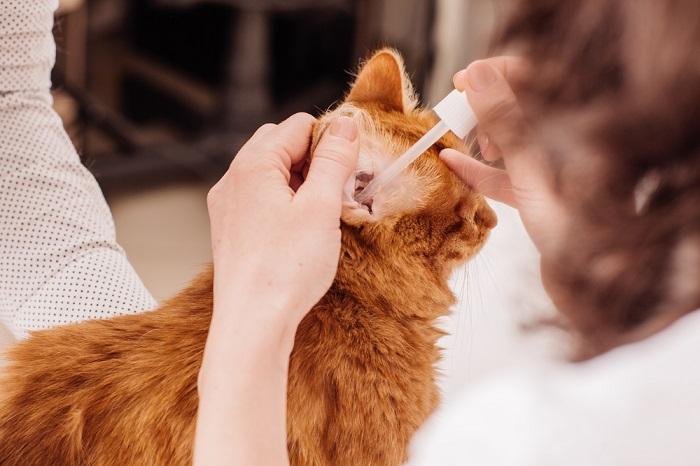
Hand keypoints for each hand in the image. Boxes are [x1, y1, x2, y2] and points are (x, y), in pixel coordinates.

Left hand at [207, 112, 358, 344]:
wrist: (252, 324)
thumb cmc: (285, 269)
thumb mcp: (321, 207)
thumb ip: (334, 159)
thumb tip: (345, 124)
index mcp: (252, 165)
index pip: (297, 126)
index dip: (329, 141)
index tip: (350, 169)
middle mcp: (232, 180)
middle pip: (281, 145)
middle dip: (314, 160)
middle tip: (338, 191)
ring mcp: (228, 206)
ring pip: (271, 174)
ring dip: (302, 183)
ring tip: (323, 215)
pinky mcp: (231, 230)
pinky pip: (261, 199)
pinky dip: (285, 203)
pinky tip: (302, 231)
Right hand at [439, 57, 566, 253]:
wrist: (588, 286)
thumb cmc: (574, 231)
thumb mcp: (532, 172)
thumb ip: (506, 122)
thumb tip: (477, 75)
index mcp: (577, 129)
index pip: (538, 77)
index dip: (498, 72)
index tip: (463, 80)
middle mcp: (567, 143)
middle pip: (520, 107)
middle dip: (486, 109)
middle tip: (460, 117)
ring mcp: (553, 169)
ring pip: (512, 137)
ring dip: (484, 138)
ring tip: (470, 148)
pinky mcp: (540, 194)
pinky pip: (506, 172)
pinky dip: (481, 169)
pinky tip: (451, 163)